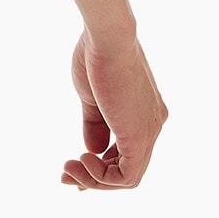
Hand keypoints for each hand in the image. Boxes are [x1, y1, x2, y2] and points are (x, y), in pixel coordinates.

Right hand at [60, 28, 166, 190]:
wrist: (107, 37)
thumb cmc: (96, 55)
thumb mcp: (91, 96)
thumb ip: (95, 125)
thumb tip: (93, 151)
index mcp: (144, 111)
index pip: (125, 150)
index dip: (99, 164)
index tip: (73, 166)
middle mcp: (153, 124)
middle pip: (127, 166)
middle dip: (94, 177)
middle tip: (65, 175)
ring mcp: (150, 131)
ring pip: (128, 176)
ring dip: (94, 180)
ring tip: (68, 169)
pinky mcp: (140, 137)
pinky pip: (127, 176)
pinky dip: (102, 177)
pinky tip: (82, 160)